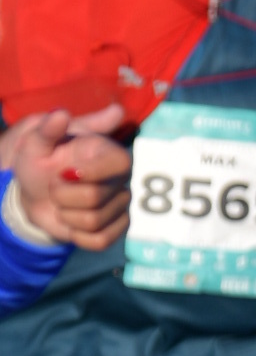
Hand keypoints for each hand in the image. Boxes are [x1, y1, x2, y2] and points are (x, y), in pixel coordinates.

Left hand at [6, 107, 132, 247]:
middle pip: (96, 198)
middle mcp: (121, 179)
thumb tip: (61, 114)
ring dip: (66, 215)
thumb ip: (47, 129)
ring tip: (61, 203)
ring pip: (94, 222)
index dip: (92, 172)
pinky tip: (70, 221)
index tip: (65, 171)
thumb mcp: (35, 143)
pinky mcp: (115, 229)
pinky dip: (76, 235)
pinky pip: (99, 241)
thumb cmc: (38, 163)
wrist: (34, 194)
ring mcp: (120, 206)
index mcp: (109, 153)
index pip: (121, 163)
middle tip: (55, 186)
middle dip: (63, 195)